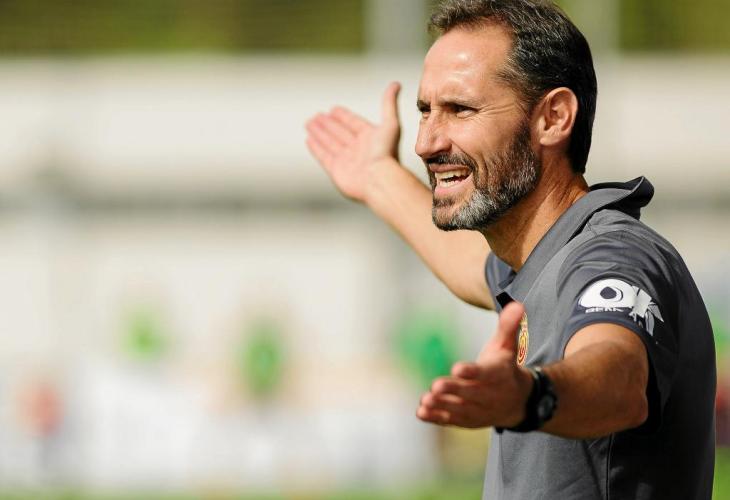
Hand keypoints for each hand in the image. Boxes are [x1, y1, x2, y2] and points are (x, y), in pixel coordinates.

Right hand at [305, 82, 401, 203]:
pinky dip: (316, 148)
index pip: (352, 123)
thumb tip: (395, 84)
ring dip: (319, 132)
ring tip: (309, 123)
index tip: (333, 109)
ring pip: (329, 142)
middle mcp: (357, 148)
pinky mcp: (336, 170)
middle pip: (339, 132)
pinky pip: (323, 156)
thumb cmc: (387, 153)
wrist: (379, 180)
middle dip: (327, 124)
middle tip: (317, 115)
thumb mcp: (390, 123)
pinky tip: (309, 139)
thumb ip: (389, 104)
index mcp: (369, 137)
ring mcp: (346, 160)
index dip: (343, 116)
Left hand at [416, 302, 533, 427]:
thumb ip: (508, 326)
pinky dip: (436, 418)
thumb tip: (517, 304)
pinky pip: (452, 421)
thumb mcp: (508, 345)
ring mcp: (478, 410)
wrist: (519, 402)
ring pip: (460, 410)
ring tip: (426, 400)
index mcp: (497, 375)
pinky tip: (421, 412)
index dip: (471, 372)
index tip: (457, 368)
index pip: (484, 373)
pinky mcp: (467, 420)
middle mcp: (488, 395)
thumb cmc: (505, 367)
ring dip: (443, 406)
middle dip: (454, 390)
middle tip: (436, 385)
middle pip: (470, 393)